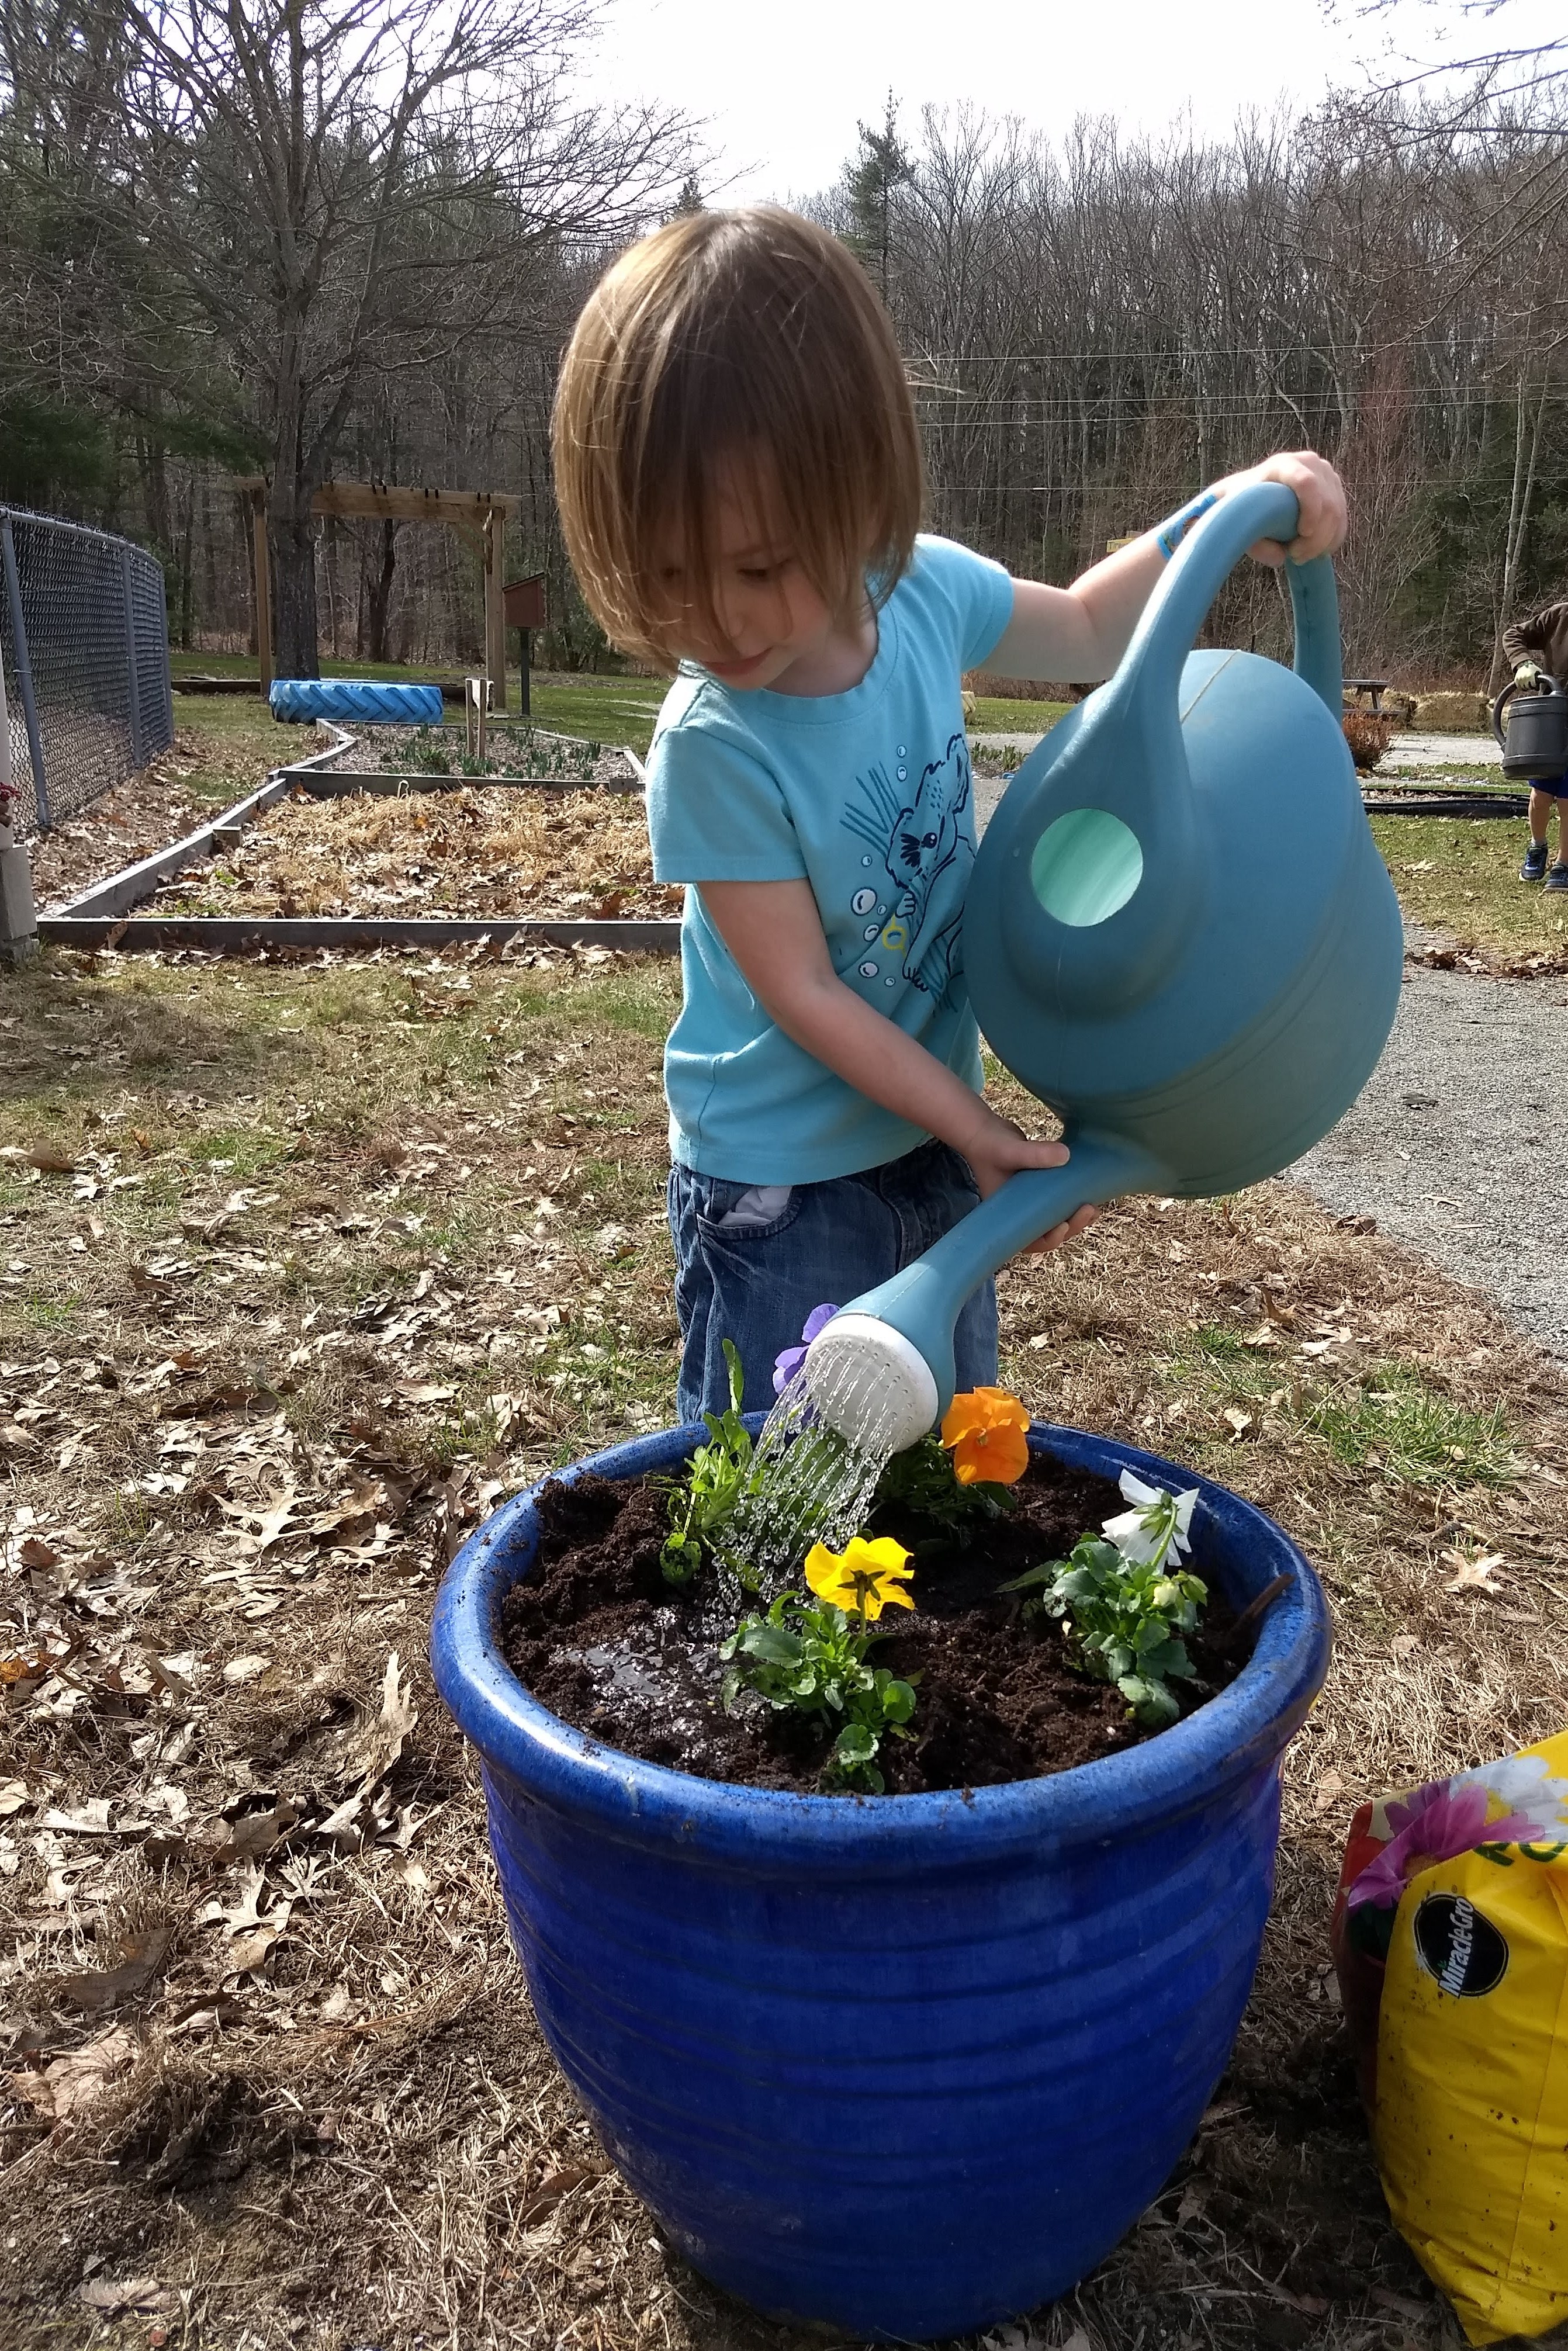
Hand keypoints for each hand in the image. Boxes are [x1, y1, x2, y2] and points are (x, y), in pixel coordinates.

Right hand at [954, 1107, 1102, 1258]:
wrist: (983, 1131)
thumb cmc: (990, 1144)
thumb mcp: (1010, 1150)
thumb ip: (1034, 1154)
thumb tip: (1066, 1156)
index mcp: (1007, 1215)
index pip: (1030, 1242)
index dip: (1049, 1240)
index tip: (1063, 1225)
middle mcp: (1020, 1213)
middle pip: (1049, 1233)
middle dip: (1071, 1226)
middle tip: (1088, 1209)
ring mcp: (1030, 1202)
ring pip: (1057, 1220)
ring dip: (1076, 1219)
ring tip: (1093, 1209)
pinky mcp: (1039, 1190)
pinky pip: (1058, 1203)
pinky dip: (1073, 1203)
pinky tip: (1090, 1195)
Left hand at [1218, 451, 1346, 567]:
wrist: (1253, 494)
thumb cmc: (1241, 503)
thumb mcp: (1234, 517)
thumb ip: (1252, 540)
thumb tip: (1280, 558)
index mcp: (1282, 465)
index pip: (1306, 482)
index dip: (1310, 510)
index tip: (1303, 534)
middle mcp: (1309, 463)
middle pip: (1327, 503)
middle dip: (1315, 538)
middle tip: (1295, 556)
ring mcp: (1325, 475)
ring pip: (1337, 514)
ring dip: (1322, 542)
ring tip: (1299, 556)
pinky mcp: (1335, 490)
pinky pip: (1342, 521)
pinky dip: (1331, 541)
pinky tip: (1315, 552)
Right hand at [1515, 660, 1542, 688]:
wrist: (1524, 664)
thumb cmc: (1533, 669)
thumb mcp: (1539, 671)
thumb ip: (1541, 677)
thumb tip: (1546, 683)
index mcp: (1530, 676)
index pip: (1533, 685)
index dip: (1535, 686)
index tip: (1535, 685)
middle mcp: (1524, 678)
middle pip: (1528, 687)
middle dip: (1530, 687)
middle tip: (1532, 685)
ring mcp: (1519, 679)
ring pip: (1523, 688)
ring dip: (1526, 688)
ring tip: (1528, 685)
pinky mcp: (1516, 680)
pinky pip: (1519, 687)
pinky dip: (1521, 687)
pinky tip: (1524, 686)